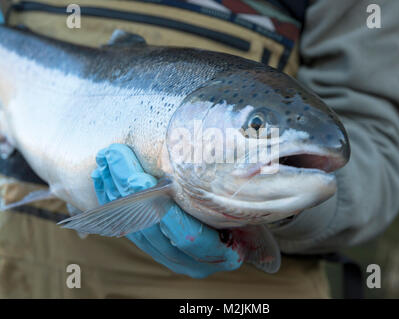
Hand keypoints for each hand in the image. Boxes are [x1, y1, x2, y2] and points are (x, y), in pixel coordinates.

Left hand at [91, 143, 242, 277]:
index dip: (164, 210)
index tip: (146, 180)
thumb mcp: (247, 202)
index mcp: (219, 253)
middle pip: (152, 229)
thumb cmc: (244, 208)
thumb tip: (232, 154)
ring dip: (114, 192)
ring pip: (134, 227)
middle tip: (115, 156)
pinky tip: (103, 177)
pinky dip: (111, 200)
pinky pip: (125, 225)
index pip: (189, 236)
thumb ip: (234, 190)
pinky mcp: (151, 245)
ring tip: (106, 159)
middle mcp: (190, 260)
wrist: (238, 222)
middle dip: (129, 191)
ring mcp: (168, 255)